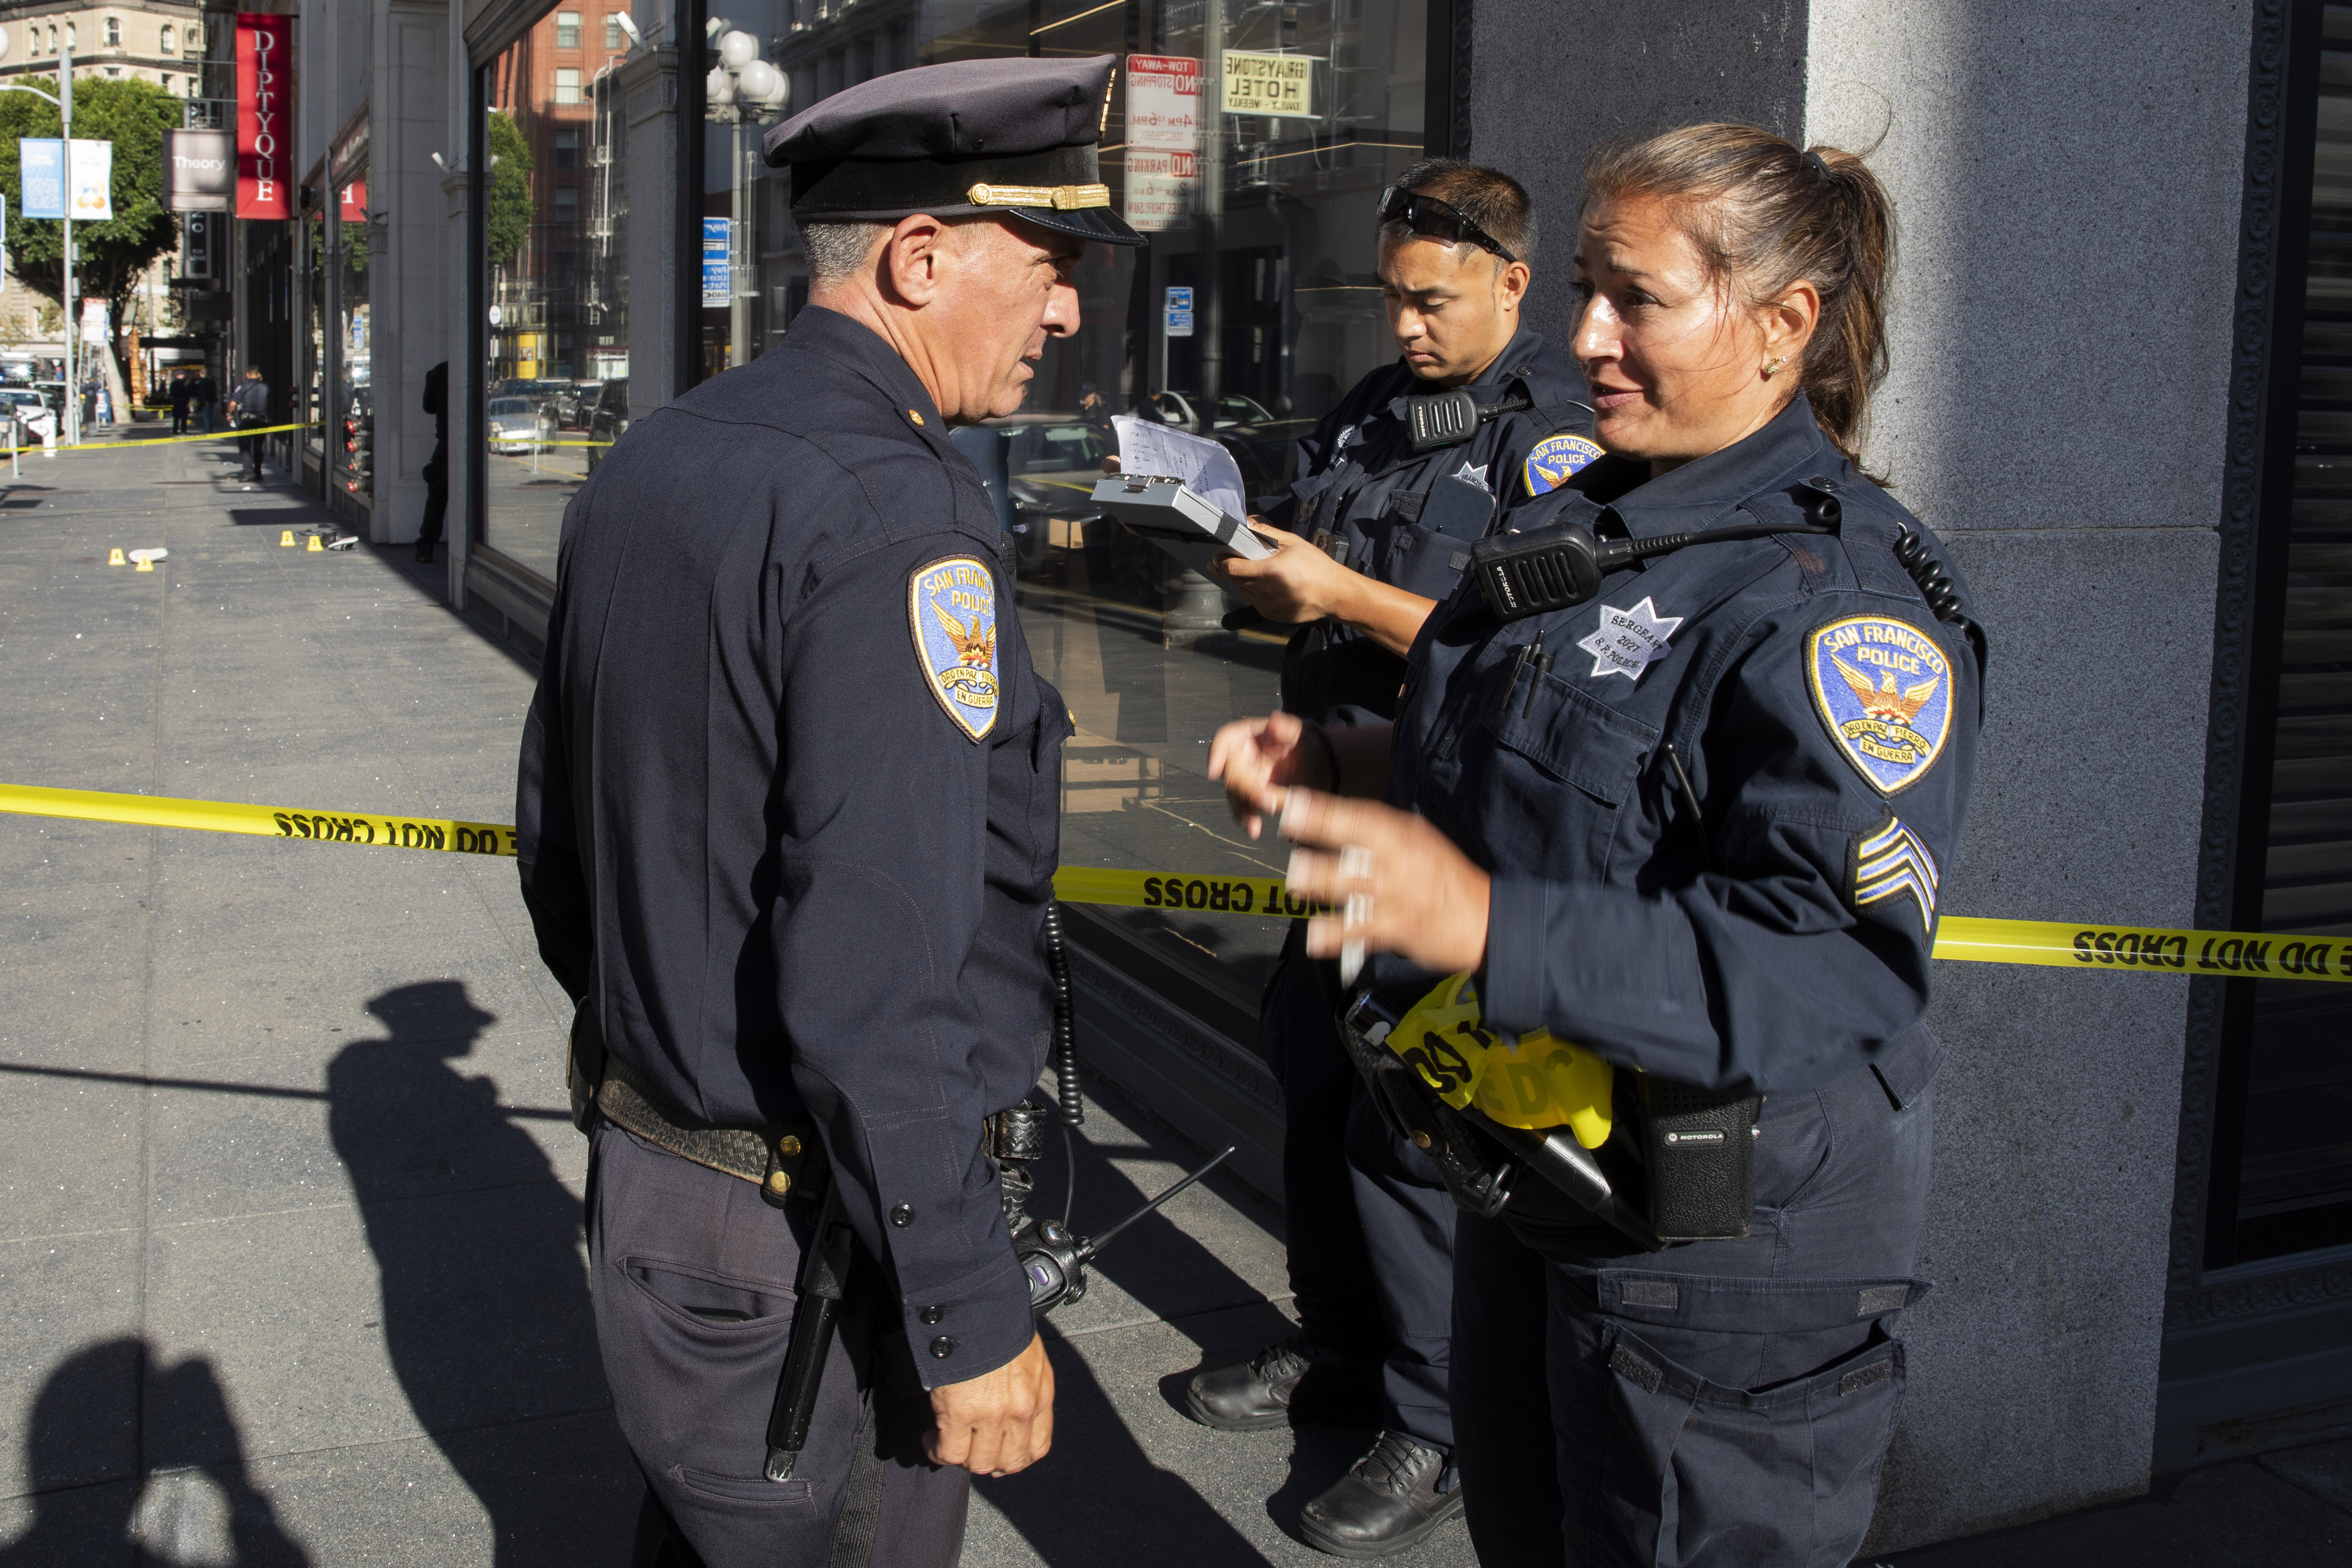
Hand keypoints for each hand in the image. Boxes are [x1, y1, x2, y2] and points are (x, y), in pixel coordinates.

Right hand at [927, 1333, 1054, 1476]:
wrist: (978, 1306)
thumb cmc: (1001, 1323)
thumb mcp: (1028, 1356)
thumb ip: (1026, 1386)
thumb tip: (1009, 1404)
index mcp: (1040, 1396)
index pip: (1037, 1447)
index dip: (1016, 1459)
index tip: (1003, 1457)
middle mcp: (1020, 1411)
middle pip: (1009, 1463)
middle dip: (990, 1463)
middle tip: (974, 1453)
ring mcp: (992, 1416)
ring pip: (979, 1463)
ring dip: (962, 1459)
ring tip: (948, 1445)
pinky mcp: (960, 1413)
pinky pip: (950, 1453)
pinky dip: (938, 1452)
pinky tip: (932, 1440)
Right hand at [1208, 711, 1327, 837]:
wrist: (1312, 762)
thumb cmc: (1301, 741)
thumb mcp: (1298, 732)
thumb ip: (1286, 727)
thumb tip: (1275, 720)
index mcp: (1245, 736)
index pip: (1224, 740)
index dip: (1215, 753)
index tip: (1214, 771)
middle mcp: (1238, 759)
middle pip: (1231, 775)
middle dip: (1246, 790)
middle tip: (1268, 802)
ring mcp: (1242, 780)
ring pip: (1234, 797)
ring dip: (1243, 812)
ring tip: (1255, 827)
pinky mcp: (1249, 799)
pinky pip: (1243, 811)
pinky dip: (1248, 821)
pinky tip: (1255, 830)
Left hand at [1212, 526, 1361, 624]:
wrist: (1335, 593)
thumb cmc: (1316, 566)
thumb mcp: (1292, 542)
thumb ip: (1267, 532)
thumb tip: (1248, 523)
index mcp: (1267, 572)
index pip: (1232, 569)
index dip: (1221, 562)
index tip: (1216, 558)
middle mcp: (1264, 592)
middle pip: (1236, 581)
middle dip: (1233, 571)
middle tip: (1236, 562)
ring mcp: (1267, 606)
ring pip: (1244, 593)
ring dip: (1245, 584)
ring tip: (1259, 575)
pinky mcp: (1273, 616)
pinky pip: (1256, 604)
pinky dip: (1257, 595)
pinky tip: (1270, 587)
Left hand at [1278, 787, 1489, 981]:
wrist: (1483, 918)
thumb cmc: (1444, 875)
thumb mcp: (1419, 839)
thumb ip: (1378, 831)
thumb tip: (1328, 817)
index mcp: (1403, 834)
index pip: (1359, 817)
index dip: (1323, 811)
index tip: (1292, 806)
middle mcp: (1398, 860)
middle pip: (1352, 849)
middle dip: (1319, 848)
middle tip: (1292, 849)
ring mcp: (1396, 896)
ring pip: (1350, 888)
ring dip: (1321, 886)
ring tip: (1297, 885)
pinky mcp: (1396, 928)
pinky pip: (1359, 931)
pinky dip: (1334, 936)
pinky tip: (1314, 940)